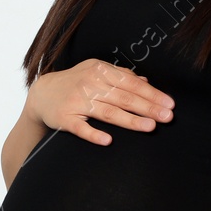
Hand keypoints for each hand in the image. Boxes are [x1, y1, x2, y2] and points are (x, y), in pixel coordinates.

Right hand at [24, 60, 174, 145]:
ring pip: (108, 112)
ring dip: (130, 120)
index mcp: (100, 71)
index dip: (152, 94)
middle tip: (167, 117)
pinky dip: (94, 134)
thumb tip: (145, 81)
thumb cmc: (75, 82)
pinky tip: (108, 140)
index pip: (131, 83)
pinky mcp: (65, 118)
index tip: (169, 104)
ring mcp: (77, 101)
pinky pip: (81, 127)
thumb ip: (120, 76)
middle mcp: (89, 84)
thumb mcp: (96, 72)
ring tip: (150, 127)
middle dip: (148, 107)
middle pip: (124, 97)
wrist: (42, 94)